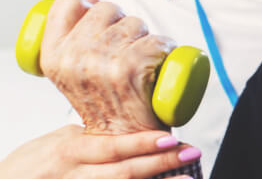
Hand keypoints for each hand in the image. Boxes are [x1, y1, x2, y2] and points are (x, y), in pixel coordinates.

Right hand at [0, 125, 199, 178]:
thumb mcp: (57, 143)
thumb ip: (91, 137)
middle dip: (161, 163)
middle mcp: (75, 176)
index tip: (171, 138)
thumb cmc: (29, 166)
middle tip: (190, 152)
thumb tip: (128, 129)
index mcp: (70, 152)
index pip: (113, 147)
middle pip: (124, 172)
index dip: (144, 144)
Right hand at [39, 0, 174, 133]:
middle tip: (124, 51)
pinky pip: (157, 40)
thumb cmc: (105, 98)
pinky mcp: (130, 68)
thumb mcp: (75, 67)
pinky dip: (165, 48)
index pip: (67, 2)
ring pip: (135, 22)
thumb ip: (75, 30)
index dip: (89, 5)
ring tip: (139, 63)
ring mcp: (101, 63)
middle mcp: (73, 58)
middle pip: (108, 8)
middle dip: (122, 23)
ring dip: (144, 37)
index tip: (102, 22)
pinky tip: (159, 64)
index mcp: (53, 56)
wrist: (124, 137)